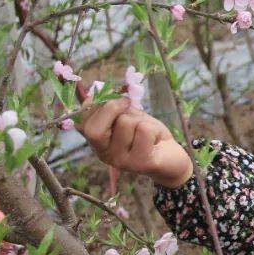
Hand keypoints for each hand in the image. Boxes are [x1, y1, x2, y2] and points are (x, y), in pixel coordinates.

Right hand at [75, 98, 192, 187]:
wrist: (171, 157)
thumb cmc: (147, 133)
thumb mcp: (128, 116)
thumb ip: (114, 107)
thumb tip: (104, 91)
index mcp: (97, 143)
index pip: (82, 123)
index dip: (95, 104)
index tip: (114, 96)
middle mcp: (104, 155)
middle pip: (95, 129)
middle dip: (113, 108)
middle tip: (128, 104)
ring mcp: (121, 162)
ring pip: (125, 123)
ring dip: (140, 119)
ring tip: (147, 130)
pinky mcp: (141, 163)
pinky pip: (144, 130)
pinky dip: (153, 127)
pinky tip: (156, 139)